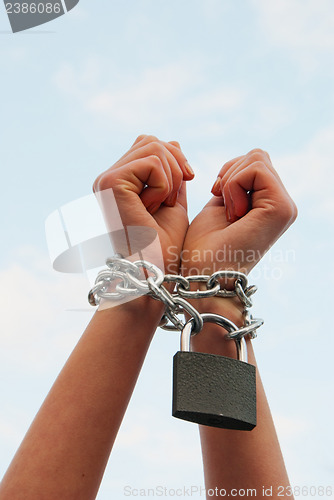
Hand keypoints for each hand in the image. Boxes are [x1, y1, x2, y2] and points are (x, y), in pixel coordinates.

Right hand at [93, 134, 193, 273]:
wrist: (157, 270)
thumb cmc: (165, 244)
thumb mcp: (172, 200)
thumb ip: (171, 173)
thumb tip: (174, 142)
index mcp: (118, 182)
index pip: (148, 144)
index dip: (174, 157)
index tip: (187, 179)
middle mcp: (106, 178)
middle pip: (151, 141)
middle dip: (175, 164)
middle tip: (172, 198)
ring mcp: (105, 180)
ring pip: (153, 147)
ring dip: (170, 178)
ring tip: (160, 205)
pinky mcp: (110, 184)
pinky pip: (152, 163)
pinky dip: (163, 186)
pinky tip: (152, 207)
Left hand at [182, 149, 296, 276]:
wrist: (202, 277)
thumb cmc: (204, 247)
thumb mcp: (220, 204)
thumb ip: (233, 182)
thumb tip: (232, 158)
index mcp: (270, 205)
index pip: (254, 160)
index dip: (228, 174)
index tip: (217, 199)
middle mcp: (283, 205)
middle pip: (257, 155)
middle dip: (229, 175)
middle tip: (223, 208)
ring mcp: (285, 207)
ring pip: (257, 158)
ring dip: (230, 183)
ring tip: (229, 215)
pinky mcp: (281, 209)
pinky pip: (255, 169)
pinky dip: (233, 186)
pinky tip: (232, 214)